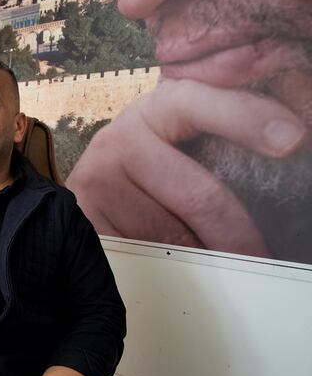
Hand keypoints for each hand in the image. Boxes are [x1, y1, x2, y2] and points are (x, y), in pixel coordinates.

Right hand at [66, 79, 306, 256]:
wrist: (93, 180)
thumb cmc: (155, 160)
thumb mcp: (183, 137)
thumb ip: (223, 134)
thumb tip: (288, 146)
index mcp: (155, 108)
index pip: (202, 104)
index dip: (247, 119)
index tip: (292, 139)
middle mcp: (119, 139)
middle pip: (196, 196)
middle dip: (237, 234)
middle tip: (262, 257)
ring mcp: (95, 180)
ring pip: (168, 237)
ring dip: (200, 259)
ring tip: (214, 266)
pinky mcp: (83, 217)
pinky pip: (138, 255)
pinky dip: (164, 270)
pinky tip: (178, 270)